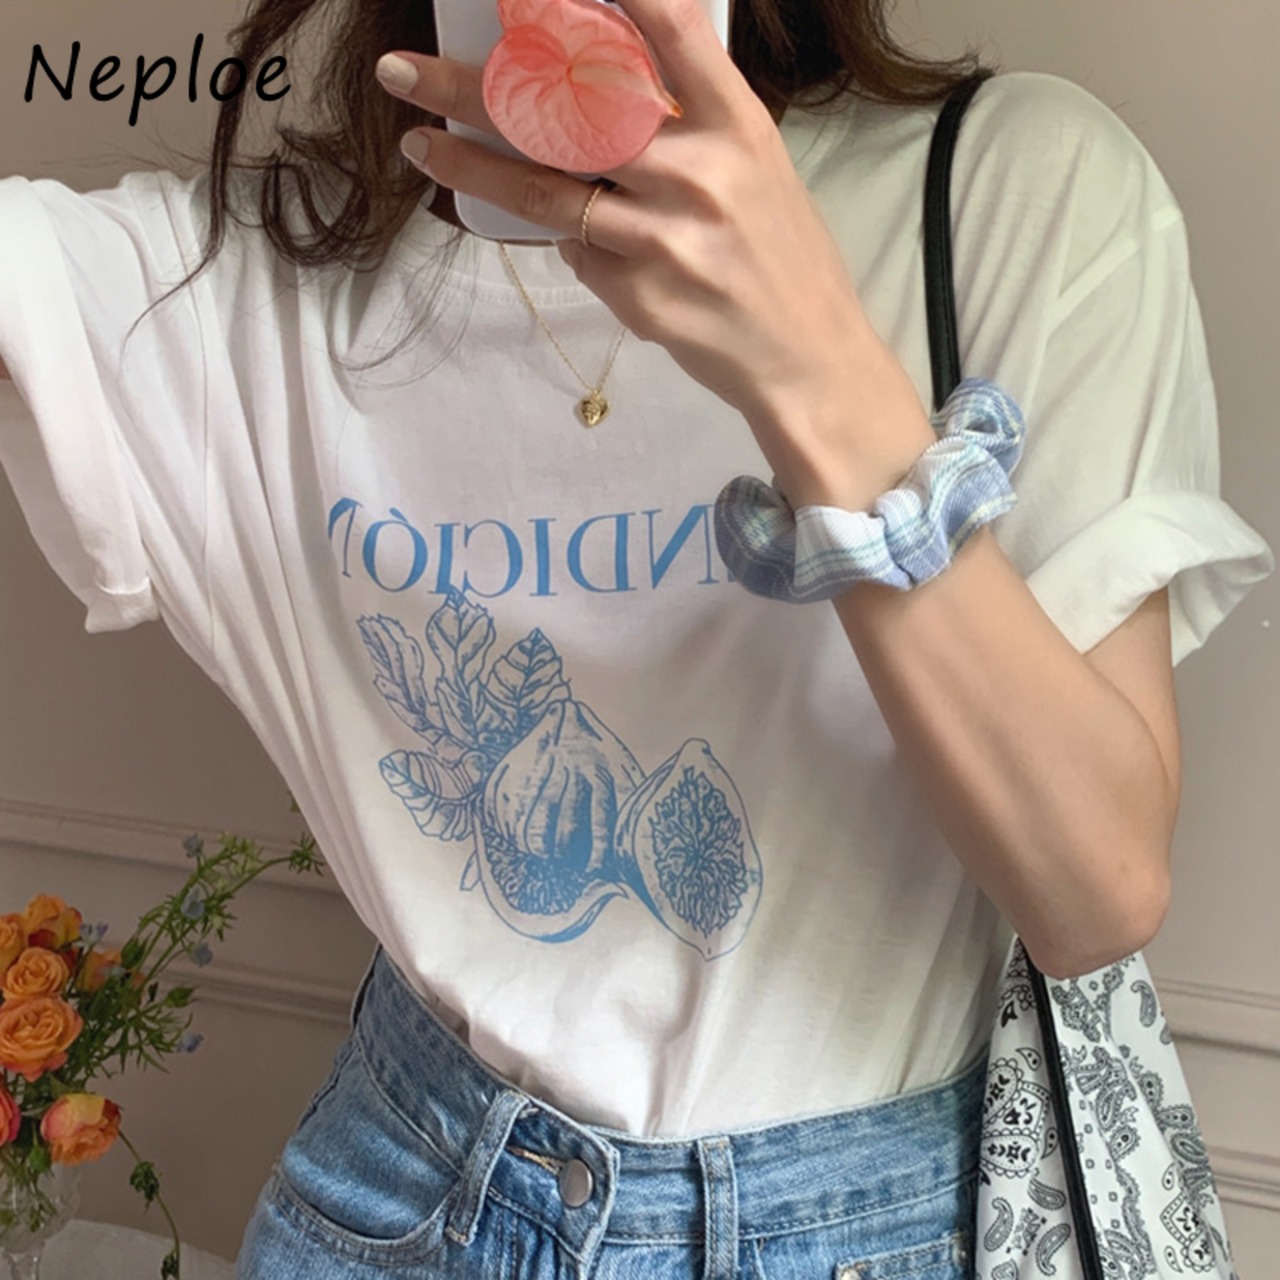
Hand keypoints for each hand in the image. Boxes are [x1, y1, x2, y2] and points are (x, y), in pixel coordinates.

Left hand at [375, 0, 898, 497]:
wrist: (807, 359)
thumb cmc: (783, 258)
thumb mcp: (758, 169)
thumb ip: (689, 125)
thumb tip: (593, 92)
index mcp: (738, 126)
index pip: (666, 31)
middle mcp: (699, 171)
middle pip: (568, 113)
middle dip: (474, 88)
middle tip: (404, 71)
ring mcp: (664, 237)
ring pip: (544, 191)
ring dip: (469, 166)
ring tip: (419, 144)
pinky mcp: (638, 294)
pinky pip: (576, 252)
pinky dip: (568, 242)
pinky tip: (592, 246)